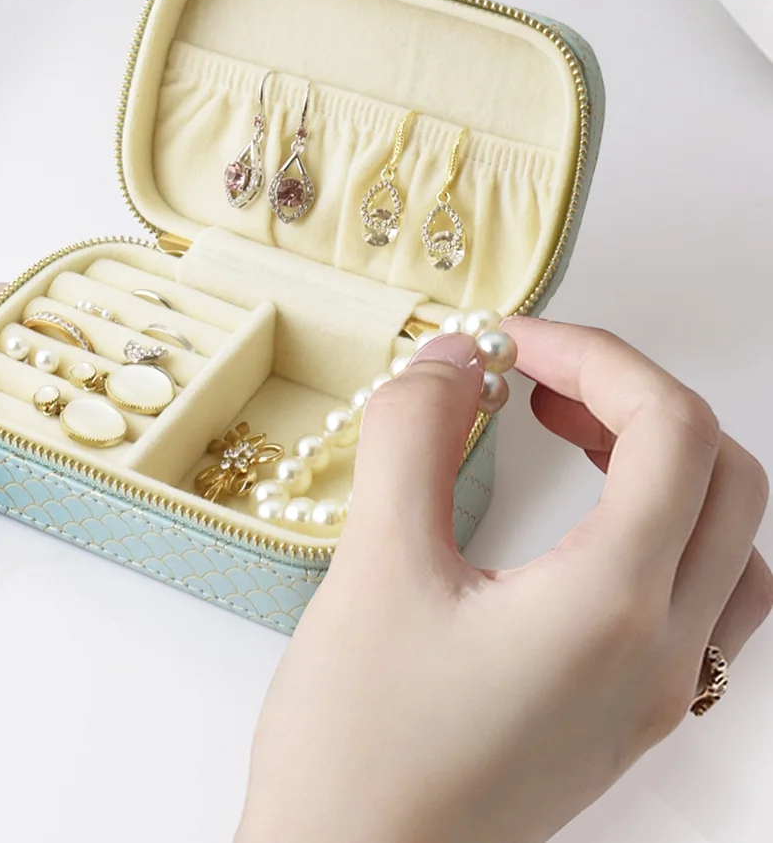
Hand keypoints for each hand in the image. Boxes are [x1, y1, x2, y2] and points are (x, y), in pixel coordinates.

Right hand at [238, 319, 770, 842]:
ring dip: (664, 460)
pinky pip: (701, 595)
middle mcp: (663, 653)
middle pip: (722, 473)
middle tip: (537, 378)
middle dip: (631, 397)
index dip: (593, 356)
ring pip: (729, 538)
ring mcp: (657, 693)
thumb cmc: (356, 745)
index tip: (510, 342)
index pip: (671, 430)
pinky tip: (585, 521)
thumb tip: (450, 361)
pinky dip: (661, 526)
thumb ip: (413, 440)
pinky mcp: (629, 715)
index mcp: (613, 608)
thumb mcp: (374, 568)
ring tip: (568, 430)